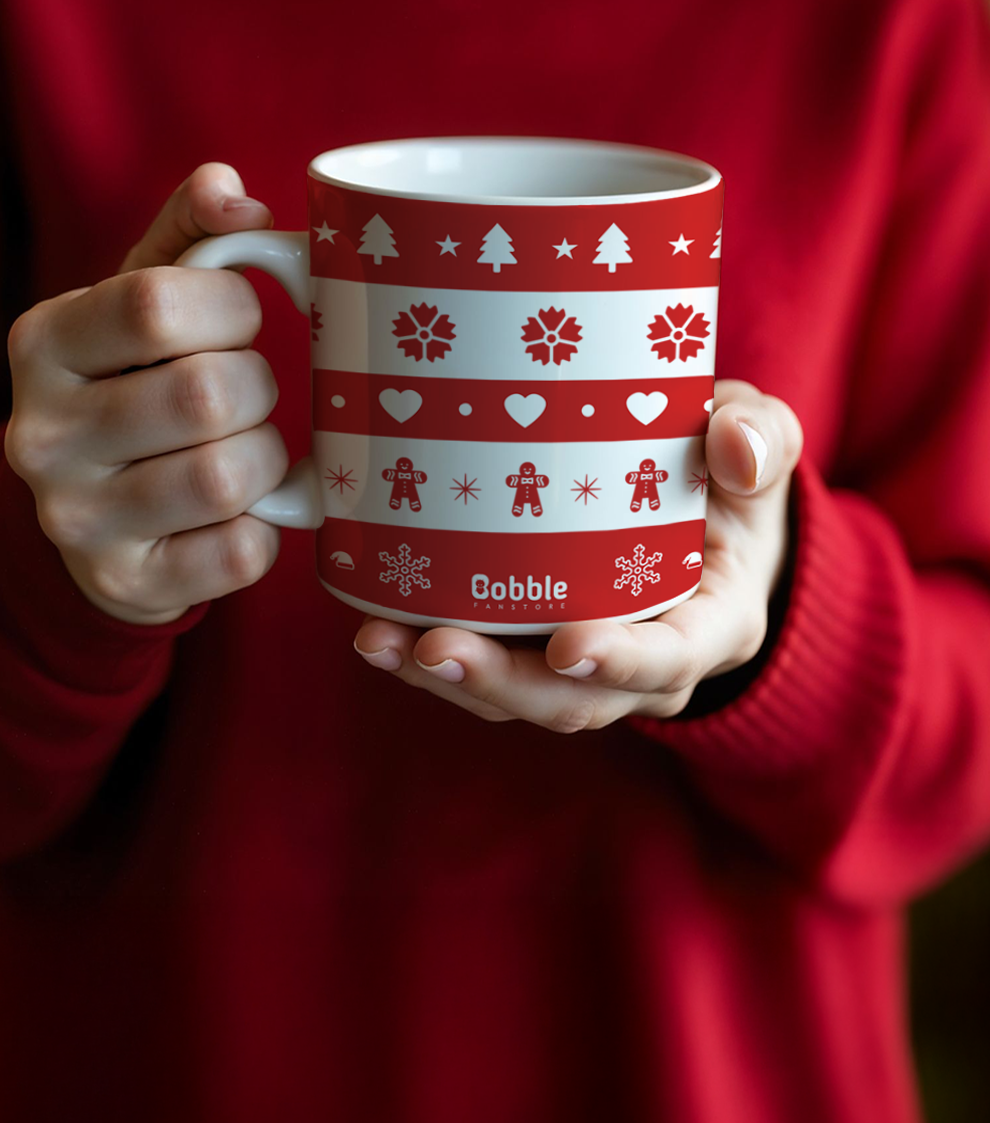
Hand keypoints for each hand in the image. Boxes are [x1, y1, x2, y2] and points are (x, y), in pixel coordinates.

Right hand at [5, 163, 285, 624]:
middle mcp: (42, 435)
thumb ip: (191, 233)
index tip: (243, 315)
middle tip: (248, 389)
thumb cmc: (137, 378)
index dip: (232, 304)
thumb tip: (231, 190)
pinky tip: (245, 508)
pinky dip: (267, 526)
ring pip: (228, 477)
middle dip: (258, 385)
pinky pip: (241, 553)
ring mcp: (76, 520)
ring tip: (246, 446)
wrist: (94, 509)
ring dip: (267, 456)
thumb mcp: (146, 296)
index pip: (155, 303)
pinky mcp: (126, 584)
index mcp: (43, 343)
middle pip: (206, 393)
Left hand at [353, 380, 803, 729]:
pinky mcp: (534, 643)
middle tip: (431, 647)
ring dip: (446, 677)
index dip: (620, 661)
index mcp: (710, 626)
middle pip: (572, 699)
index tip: (565, 644)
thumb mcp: (765, 445)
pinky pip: (486, 663)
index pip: (669, 661)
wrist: (711, 509)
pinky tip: (372, 620)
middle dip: (499, 683)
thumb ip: (762, 439)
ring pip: (516, 696)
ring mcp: (585, 662)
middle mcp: (645, 664)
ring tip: (376, 640)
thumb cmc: (734, 476)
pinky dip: (427, 651)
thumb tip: (733, 444)